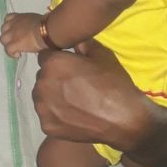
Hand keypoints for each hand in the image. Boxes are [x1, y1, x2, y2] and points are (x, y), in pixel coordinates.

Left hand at [0, 13, 44, 57]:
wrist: (46, 30)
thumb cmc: (46, 24)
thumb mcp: (37, 20)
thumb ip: (31, 23)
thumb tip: (35, 29)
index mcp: (19, 17)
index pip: (8, 18)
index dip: (10, 25)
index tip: (16, 31)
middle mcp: (13, 24)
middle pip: (3, 29)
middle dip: (9, 35)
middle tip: (16, 40)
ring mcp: (11, 34)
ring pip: (3, 39)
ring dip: (8, 44)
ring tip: (16, 48)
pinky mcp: (13, 44)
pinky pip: (8, 50)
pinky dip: (12, 53)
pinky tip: (18, 55)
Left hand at [33, 41, 166, 166]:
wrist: (124, 118)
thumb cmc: (114, 83)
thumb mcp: (101, 55)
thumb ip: (82, 44)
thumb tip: (73, 40)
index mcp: (52, 63)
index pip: (46, 56)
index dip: (59, 60)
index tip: (71, 67)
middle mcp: (41, 84)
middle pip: (43, 77)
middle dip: (55, 78)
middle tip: (75, 85)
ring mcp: (42, 108)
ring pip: (42, 97)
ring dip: (53, 97)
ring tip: (74, 102)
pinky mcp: (47, 126)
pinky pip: (47, 116)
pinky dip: (57, 116)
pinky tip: (74, 116)